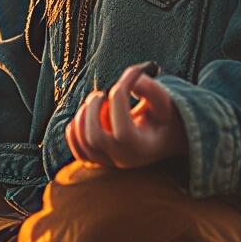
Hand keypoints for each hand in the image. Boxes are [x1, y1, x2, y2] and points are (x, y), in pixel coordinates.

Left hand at [64, 63, 185, 170]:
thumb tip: (130, 81)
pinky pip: (79, 152)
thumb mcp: (164, 100)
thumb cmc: (163, 116)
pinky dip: (74, 132)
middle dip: (93, 110)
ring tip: (96, 103)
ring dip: (83, 117)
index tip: (123, 82)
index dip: (119, 98)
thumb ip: (149, 88)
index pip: (123, 129)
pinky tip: (85, 115)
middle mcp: (124, 158)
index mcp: (142, 147)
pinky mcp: (99, 158)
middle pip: (95, 138)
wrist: (166, 136)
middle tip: (101, 94)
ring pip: (84, 144)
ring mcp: (109, 161)